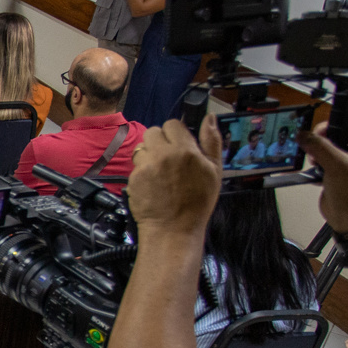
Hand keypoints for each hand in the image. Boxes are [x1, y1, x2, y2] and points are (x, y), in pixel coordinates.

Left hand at [126, 117, 222, 233]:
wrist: (173, 229)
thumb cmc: (197, 203)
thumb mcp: (214, 171)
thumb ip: (211, 141)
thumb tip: (209, 117)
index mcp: (185, 150)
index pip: (173, 124)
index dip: (176, 134)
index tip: (180, 145)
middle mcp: (163, 154)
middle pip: (154, 132)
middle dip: (161, 141)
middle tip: (169, 158)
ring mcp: (146, 166)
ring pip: (142, 147)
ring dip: (150, 154)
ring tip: (161, 172)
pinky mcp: (133, 177)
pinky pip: (136, 165)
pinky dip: (143, 171)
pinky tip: (153, 184)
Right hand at [297, 93, 347, 231]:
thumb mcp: (340, 167)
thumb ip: (321, 147)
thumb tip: (305, 135)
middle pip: (345, 128)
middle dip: (329, 128)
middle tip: (317, 132)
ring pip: (332, 143)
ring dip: (320, 146)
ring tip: (314, 152)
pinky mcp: (338, 174)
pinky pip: (324, 159)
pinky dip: (316, 159)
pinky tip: (313, 165)